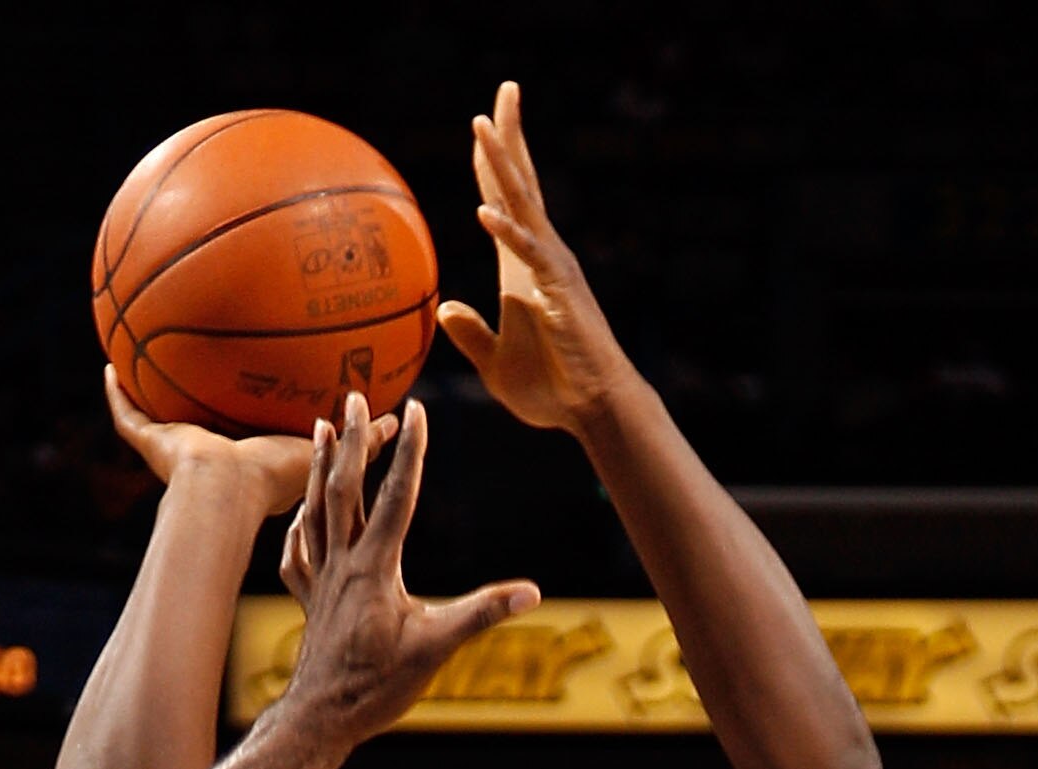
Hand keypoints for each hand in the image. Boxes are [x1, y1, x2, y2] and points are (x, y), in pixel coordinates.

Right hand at [105, 364, 395, 520]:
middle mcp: (207, 456)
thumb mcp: (330, 456)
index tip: (252, 393)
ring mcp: (174, 452)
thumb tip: (399, 418)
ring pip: (158, 417)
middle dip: (197, 397)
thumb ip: (363, 439)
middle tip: (198, 364)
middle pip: (200, 420)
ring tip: (141, 353)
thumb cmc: (272, 482)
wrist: (224, 493)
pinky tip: (110, 364)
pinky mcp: (150, 444)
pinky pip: (127, 416)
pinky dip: (117, 393)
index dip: (248, 417)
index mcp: (247, 465)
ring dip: (150, 390)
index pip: (247, 436)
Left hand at [278, 392, 537, 742]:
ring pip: (314, 510)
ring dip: (319, 466)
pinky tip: (301, 515)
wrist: (321, 721)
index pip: (396, 496)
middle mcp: (342, 564)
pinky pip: (297, 553)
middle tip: (354, 396)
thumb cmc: (377, 689)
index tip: (418, 409)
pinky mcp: (309, 601)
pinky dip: (298, 526)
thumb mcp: (435, 651)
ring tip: (320, 428)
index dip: (409, 450)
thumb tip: (532, 593)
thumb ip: (481, 615)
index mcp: (375, 568)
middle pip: (342, 488)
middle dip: (351, 439)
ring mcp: (320, 581)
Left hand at [436, 79, 635, 433]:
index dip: (493, 164)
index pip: (505, 202)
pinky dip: (506, 231)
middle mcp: (540, 256)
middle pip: (521, 184)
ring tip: (481, 125)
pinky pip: (528, 255)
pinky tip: (485, 210)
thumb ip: (471, 334)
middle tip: (503, 91)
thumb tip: (445, 308)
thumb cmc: (551, 390)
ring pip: (523, 205)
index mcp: (523, 268)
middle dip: (509, 137)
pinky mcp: (558, 292)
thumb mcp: (495, 365)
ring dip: (501, 165)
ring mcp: (552, 269)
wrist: (591, 408)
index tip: (482, 125)